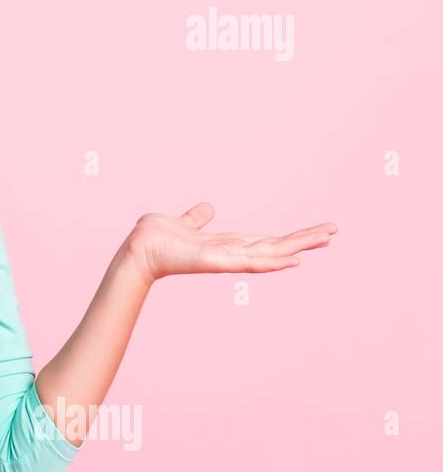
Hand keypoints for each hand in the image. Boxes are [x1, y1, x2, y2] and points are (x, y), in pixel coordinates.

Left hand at [126, 203, 336, 283]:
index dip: (290, 236)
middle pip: (275, 246)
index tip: (316, 231)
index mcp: (226, 244)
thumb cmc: (156, 239)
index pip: (265, 240)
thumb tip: (207, 209)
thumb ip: (196, 219)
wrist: (137, 249)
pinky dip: (272, 262)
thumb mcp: (182, 223)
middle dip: (304, 239)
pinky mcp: (214, 261)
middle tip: (334, 232)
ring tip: (325, 239)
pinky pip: (248, 263)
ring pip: (269, 253)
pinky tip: (293, 260)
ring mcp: (225, 259)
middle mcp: (230, 253)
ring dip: (297, 247)